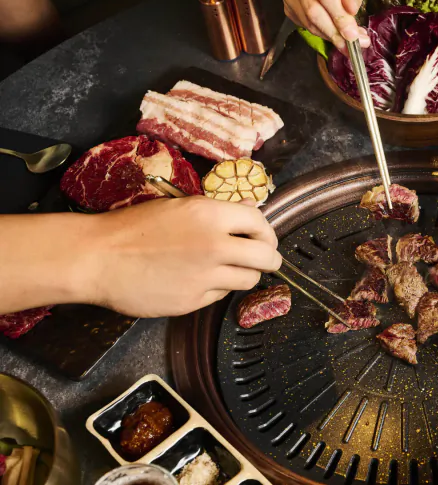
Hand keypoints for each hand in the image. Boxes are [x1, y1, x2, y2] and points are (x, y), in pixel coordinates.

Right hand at [88, 197, 281, 317]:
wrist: (97, 257)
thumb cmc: (133, 227)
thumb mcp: (178, 206)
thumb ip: (217, 212)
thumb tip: (248, 209)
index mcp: (211, 215)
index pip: (259, 221)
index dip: (266, 231)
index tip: (264, 237)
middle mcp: (215, 245)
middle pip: (266, 256)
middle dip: (271, 258)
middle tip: (266, 260)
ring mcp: (206, 276)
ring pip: (249, 279)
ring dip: (246, 274)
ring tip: (230, 270)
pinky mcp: (193, 301)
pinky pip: (220, 295)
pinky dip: (217, 289)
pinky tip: (199, 280)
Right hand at [280, 0, 369, 52]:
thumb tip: (351, 9)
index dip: (339, 16)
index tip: (352, 33)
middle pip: (313, 9)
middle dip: (334, 30)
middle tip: (351, 42)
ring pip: (308, 21)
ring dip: (329, 35)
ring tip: (346, 42)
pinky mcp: (287, 6)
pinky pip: (305, 26)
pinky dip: (321, 34)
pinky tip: (334, 35)